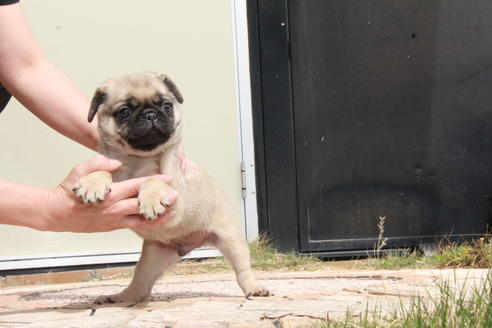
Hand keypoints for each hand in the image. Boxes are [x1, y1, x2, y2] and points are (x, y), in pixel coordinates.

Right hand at [44, 155, 177, 231]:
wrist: (56, 214)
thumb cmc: (69, 191)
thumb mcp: (80, 172)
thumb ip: (99, 164)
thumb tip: (116, 163)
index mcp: (110, 194)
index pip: (137, 186)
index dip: (153, 182)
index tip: (167, 179)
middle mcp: (115, 209)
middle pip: (143, 204)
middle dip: (161, 200)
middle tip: (176, 195)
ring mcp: (115, 220)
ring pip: (142, 220)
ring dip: (159, 216)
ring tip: (173, 212)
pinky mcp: (113, 227)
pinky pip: (135, 227)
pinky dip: (148, 224)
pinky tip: (157, 221)